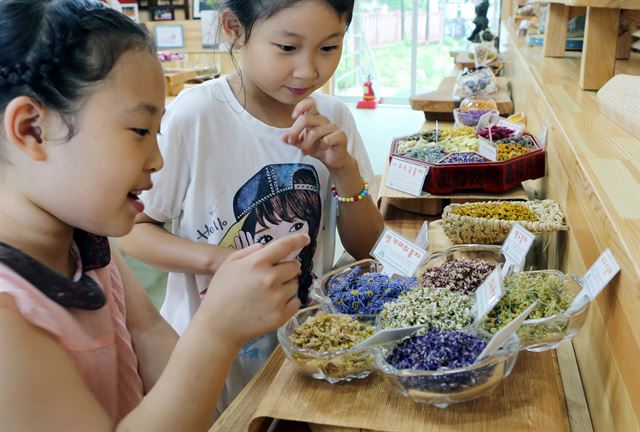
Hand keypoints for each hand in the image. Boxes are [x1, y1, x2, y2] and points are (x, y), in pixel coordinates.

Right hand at [199, 233, 309, 347]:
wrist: (218, 326)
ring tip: (270, 293)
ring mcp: (277, 298)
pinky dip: (289, 301)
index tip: (305, 239)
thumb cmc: (221, 292)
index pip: (285, 246)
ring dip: (287, 285)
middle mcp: (270, 279)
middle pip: (295, 266)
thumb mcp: (229, 264)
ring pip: (295, 284)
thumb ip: (249, 251)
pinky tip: (274, 304)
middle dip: (287, 268)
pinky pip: (296, 302)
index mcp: (257, 263)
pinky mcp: (281, 315)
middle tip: (274, 276)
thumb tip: (266, 246)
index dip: (298, 240)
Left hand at [282, 98, 353, 171]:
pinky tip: (322, 150)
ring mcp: (333, 127)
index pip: (310, 103)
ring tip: (306, 151)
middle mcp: (323, 120)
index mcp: (315, 117)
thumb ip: (293, 140)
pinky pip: (327, 140)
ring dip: (307, 144)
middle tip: (291, 142)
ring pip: (314, 132)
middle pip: (306, 119)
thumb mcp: (302, 144)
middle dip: (295, 132)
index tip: (293, 116)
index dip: (301, 106)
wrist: (334, 160)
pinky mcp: (341, 135)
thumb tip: (283, 138)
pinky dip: (321, 147)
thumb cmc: (318, 148)